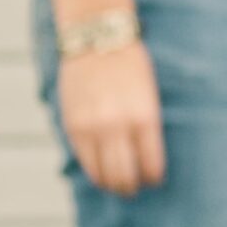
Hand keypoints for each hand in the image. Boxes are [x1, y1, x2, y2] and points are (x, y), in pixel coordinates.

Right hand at [57, 43, 164, 195]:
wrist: (97, 38)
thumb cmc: (131, 66)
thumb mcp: (150, 96)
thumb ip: (146, 127)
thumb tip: (145, 159)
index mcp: (145, 118)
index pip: (151, 165)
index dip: (154, 178)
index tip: (154, 180)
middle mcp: (117, 126)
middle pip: (125, 175)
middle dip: (133, 187)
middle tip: (136, 188)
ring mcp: (91, 127)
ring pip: (101, 173)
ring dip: (112, 184)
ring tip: (119, 185)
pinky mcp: (72, 125)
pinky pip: (83, 160)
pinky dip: (93, 170)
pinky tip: (101, 171)